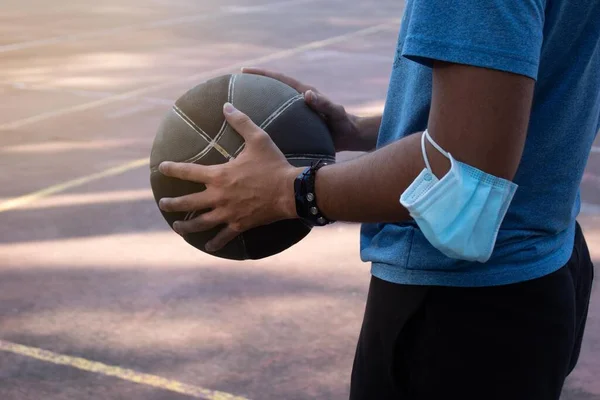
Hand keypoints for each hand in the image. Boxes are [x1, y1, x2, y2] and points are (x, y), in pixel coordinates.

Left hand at [158, 102, 301, 251]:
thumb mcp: (258, 139)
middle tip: (162, 204)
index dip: (172, 169)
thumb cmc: (273, 164)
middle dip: (172, 204)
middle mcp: (218, 196)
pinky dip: (215, 242)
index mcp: (219, 175)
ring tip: (177, 227)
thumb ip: (240, 122)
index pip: (188, 171)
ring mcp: (227, 213)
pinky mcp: (239, 224)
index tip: (161, 167)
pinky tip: (209, 246)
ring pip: (200, 223)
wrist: (290, 191)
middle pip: (187, 202)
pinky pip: (224, 237)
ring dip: (186, 226)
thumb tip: (226, 105)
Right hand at [241, 67, 365, 151]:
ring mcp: (296, 112)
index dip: (263, 74)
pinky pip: (277, 120)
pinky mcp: (297, 124)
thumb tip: (308, 94)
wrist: (349, 136)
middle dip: (255, 86)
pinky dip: (266, 122)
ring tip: (238, 109)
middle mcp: (298, 100)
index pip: (280, 80)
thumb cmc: (344, 124)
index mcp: (303, 94)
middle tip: (234, 86)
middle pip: (272, 90)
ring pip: (273, 106)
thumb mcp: (336, 113)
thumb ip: (324, 104)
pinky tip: (254, 132)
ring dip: (258, 105)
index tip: (245, 70)